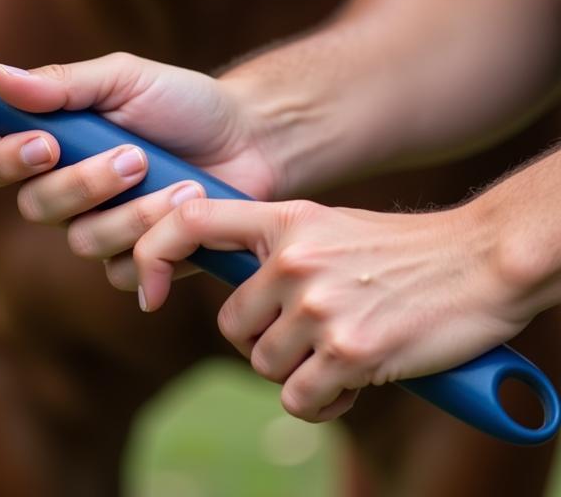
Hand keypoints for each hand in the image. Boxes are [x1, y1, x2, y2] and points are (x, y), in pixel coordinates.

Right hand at [0, 54, 278, 273]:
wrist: (250, 139)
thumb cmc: (181, 102)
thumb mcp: (123, 78)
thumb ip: (61, 83)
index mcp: (50, 141)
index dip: (5, 161)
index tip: (45, 145)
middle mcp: (64, 189)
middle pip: (35, 207)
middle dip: (84, 184)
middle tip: (134, 156)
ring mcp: (99, 227)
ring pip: (83, 242)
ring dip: (134, 211)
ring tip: (180, 182)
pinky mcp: (138, 260)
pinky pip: (124, 271)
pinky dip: (160, 241)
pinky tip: (189, 209)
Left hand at [132, 196, 528, 421]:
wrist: (475, 262)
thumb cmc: (396, 250)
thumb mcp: (324, 225)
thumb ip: (272, 246)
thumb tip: (227, 286)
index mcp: (282, 220)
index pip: (191, 222)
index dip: (152, 252)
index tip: (147, 288)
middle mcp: (292, 260)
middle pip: (232, 327)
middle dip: (264, 342)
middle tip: (308, 336)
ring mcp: (318, 307)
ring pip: (265, 366)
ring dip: (299, 373)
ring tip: (341, 351)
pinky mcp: (348, 353)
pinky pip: (299, 400)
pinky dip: (322, 401)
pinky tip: (353, 379)